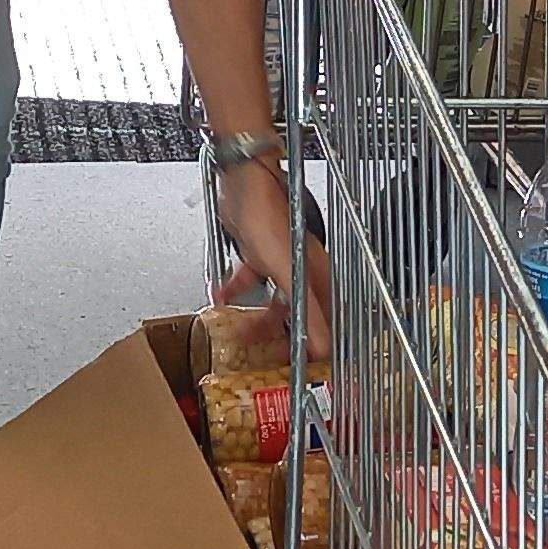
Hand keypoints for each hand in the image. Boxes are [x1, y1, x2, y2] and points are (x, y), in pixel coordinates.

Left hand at [213, 145, 333, 337]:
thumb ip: (306, 310)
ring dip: (256, 318)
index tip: (305, 365)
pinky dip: (235, 291)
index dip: (317, 345)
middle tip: (267, 354)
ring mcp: (280, 261)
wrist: (243, 182)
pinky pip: (250, 281)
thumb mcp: (286, 270)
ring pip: (273, 301)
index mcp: (318, 275)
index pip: (326, 320)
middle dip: (281, 336)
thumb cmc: (268, 216)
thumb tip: (323, 346)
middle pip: (298, 315)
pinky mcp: (259, 252)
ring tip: (239, 332)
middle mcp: (303, 270)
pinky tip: (221, 297)